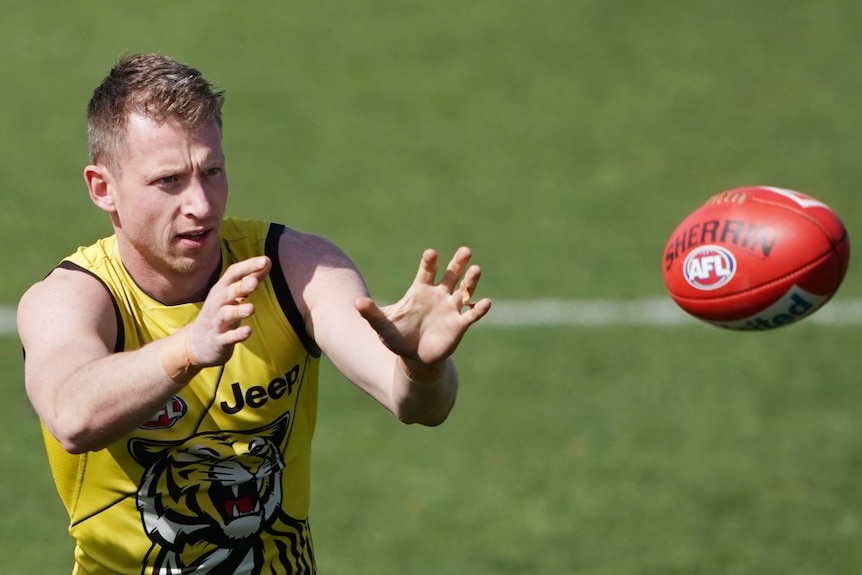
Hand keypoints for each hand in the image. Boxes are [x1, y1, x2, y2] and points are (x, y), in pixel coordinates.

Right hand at [187, 256, 271, 366]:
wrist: (197, 343)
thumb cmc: (220, 313)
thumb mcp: (233, 295)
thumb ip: (251, 279)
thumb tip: (267, 261)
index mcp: (222, 290)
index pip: (233, 274)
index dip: (248, 266)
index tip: (265, 260)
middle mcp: (217, 304)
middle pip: (228, 292)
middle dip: (241, 286)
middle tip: (255, 282)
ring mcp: (217, 323)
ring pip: (226, 314)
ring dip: (238, 311)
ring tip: (251, 308)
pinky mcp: (218, 341)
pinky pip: (228, 337)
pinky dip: (237, 335)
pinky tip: (248, 331)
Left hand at [355, 247, 490, 374]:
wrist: (413, 359)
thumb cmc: (398, 337)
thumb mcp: (383, 326)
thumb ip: (372, 313)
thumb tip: (356, 302)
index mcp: (421, 291)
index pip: (427, 271)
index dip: (430, 262)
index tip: (431, 254)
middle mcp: (439, 295)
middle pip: (451, 274)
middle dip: (458, 263)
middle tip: (465, 251)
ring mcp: (450, 309)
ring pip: (465, 290)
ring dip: (471, 281)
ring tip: (476, 270)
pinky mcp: (459, 325)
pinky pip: (471, 314)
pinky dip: (479, 309)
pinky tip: (486, 303)